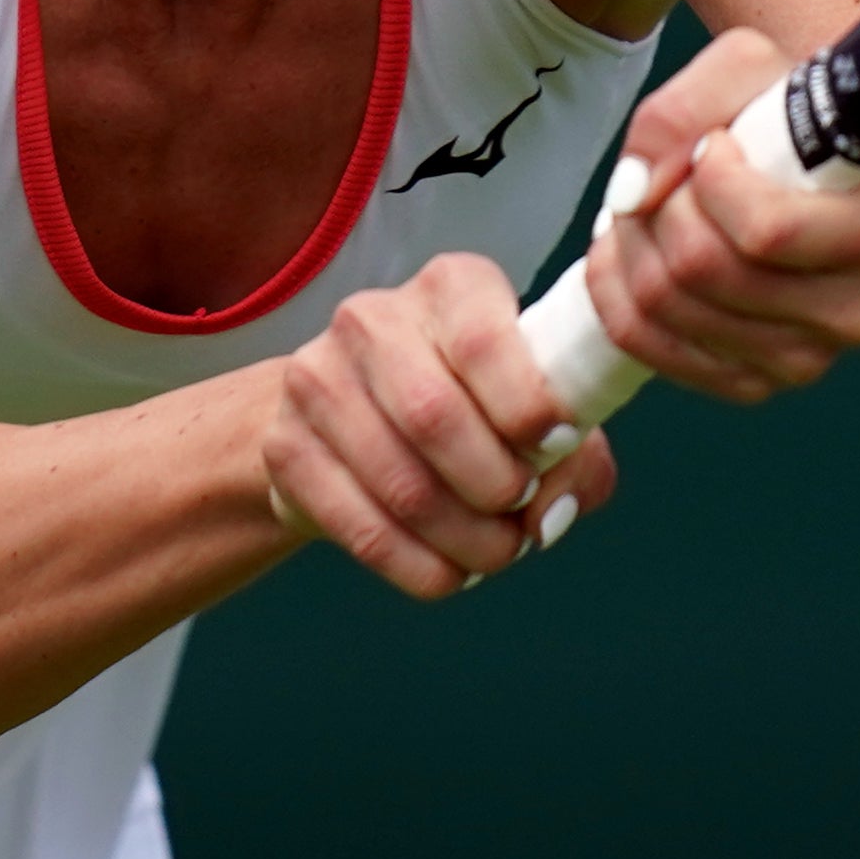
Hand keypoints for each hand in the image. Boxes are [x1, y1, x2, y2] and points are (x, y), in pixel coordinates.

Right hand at [261, 252, 620, 599]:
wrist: (357, 417)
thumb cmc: (477, 406)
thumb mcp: (536, 412)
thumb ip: (574, 458)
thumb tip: (549, 514)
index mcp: (450, 287)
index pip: (484, 342)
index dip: (530, 407)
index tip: (557, 446)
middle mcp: (372, 318)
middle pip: (435, 417)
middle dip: (497, 488)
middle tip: (521, 516)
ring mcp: (316, 379)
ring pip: (402, 485)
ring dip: (466, 541)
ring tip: (495, 553)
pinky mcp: (285, 447)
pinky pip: (362, 530)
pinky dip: (421, 568)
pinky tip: (449, 571)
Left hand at [582, 15, 859, 397]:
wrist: (808, 182)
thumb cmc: (785, 123)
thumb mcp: (747, 72)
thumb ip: (683, 110)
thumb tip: (634, 191)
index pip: (767, 231)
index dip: (712, 180)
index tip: (718, 144)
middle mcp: (857, 310)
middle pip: (702, 269)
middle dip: (658, 207)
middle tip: (672, 176)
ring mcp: (807, 358)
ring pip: (664, 308)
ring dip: (631, 245)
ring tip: (654, 208)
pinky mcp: (754, 383)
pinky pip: (649, 347)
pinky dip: (618, 293)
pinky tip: (638, 252)